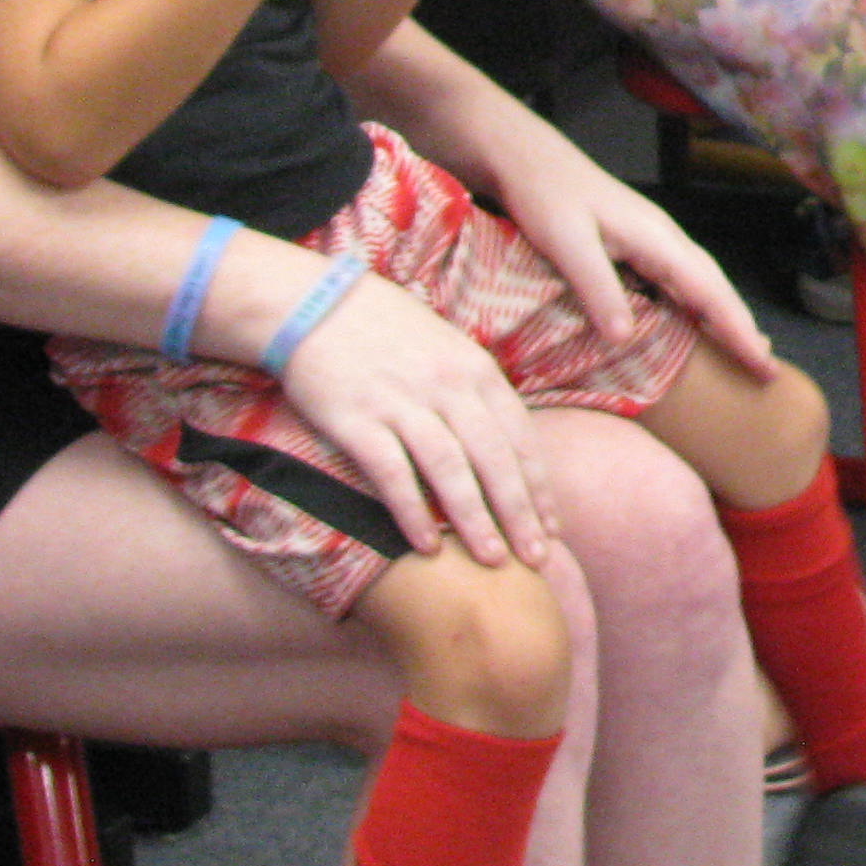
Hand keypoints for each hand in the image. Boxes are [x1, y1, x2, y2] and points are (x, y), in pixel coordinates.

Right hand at [273, 267, 554, 564]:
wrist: (313, 305)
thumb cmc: (386, 331)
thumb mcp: (447, 350)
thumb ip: (476, 394)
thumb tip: (505, 445)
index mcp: (477, 370)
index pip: (520, 438)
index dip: (538, 486)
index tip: (552, 528)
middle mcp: (448, 386)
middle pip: (495, 459)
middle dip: (520, 512)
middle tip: (537, 559)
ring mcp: (403, 402)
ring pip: (452, 470)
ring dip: (476, 519)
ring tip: (494, 560)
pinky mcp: (357, 419)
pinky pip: (393, 473)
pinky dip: (412, 512)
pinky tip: (427, 547)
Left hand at [480, 116, 778, 380]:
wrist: (526, 157)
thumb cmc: (543, 195)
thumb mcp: (565, 242)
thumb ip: (597, 287)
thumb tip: (625, 341)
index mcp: (656, 238)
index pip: (709, 291)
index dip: (736, 329)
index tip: (762, 361)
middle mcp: (664, 238)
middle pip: (716, 287)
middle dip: (743, 327)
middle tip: (766, 369)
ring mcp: (653, 239)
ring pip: (702, 282)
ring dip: (725, 316)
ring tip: (746, 349)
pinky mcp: (637, 243)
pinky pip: (680, 281)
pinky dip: (698, 305)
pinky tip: (696, 322)